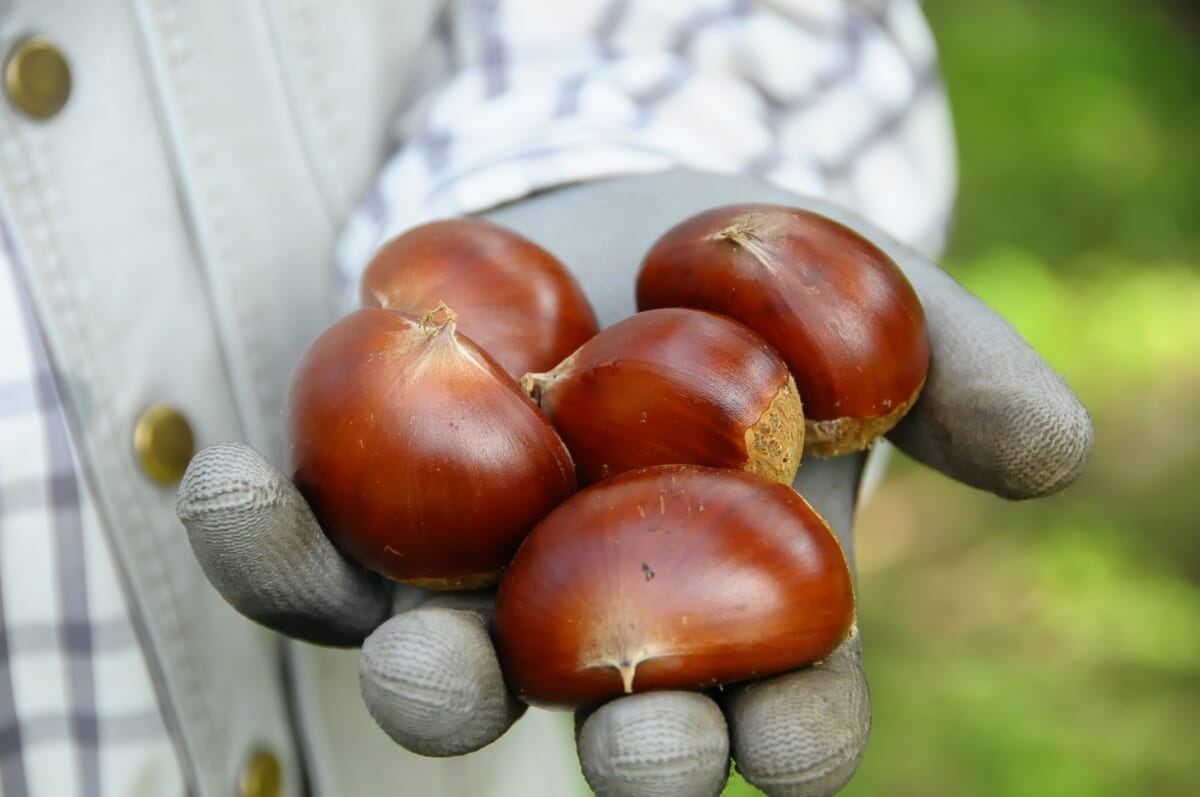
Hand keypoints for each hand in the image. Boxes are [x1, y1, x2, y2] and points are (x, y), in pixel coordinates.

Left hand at [176, 170, 1092, 795]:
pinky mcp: (374, 529)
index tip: (790, 738)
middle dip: (632, 752)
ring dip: (432, 682)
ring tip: (420, 657)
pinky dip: (268, 537)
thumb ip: (955, 368)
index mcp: (738, 604)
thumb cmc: (751, 272)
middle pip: (616, 725)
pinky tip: (231, 480)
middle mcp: (604, 626)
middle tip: (635, 745)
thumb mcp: (865, 293)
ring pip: (449, 673)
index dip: (800, 736)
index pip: (789, 709)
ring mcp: (482, 588)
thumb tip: (1056, 448)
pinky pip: (312, 560)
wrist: (609, 215)